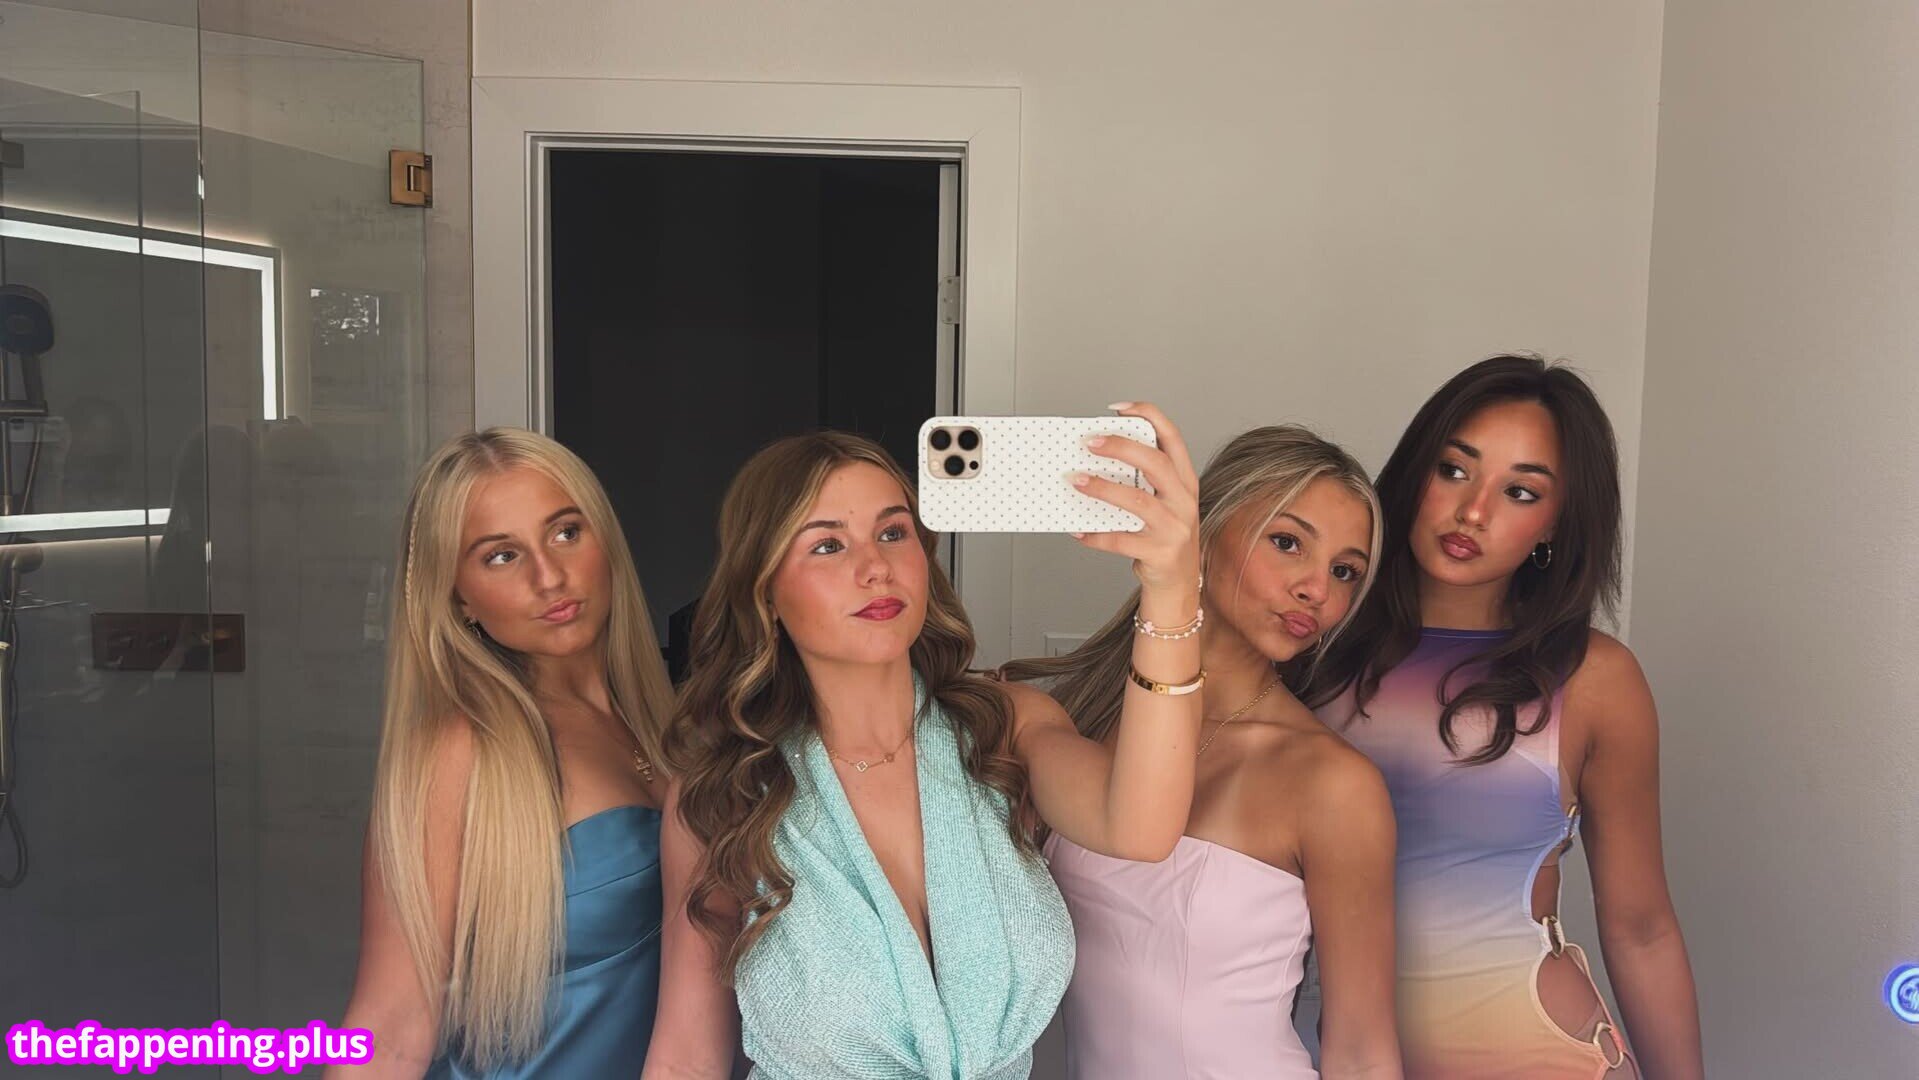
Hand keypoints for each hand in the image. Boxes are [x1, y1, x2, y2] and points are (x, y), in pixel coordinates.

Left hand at [1071, 402, 1201, 593]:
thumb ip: (1142, 480)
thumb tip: (1095, 458)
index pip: (1172, 438)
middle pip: (1156, 463)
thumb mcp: (1164, 502)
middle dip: (1121, 448)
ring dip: (1102, 488)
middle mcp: (1184, 501)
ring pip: (1137, 501)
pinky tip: (1077, 530)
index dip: (1148, 417)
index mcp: (1185, 481)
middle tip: (1090, 442)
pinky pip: (1120, 540)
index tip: (1118, 408)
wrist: (1179, 583)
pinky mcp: (1160, 554)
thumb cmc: (1164, 535)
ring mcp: (1174, 528)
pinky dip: (1095, 535)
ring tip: (1076, 481)